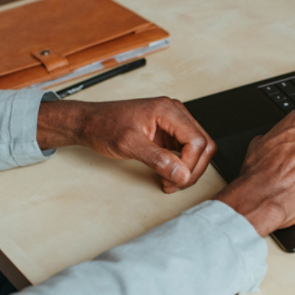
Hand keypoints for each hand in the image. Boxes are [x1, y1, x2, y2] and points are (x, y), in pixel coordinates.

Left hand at [37, 97, 216, 192]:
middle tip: (174, 184)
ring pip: (199, 149)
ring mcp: (173, 123)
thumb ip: (157, 159)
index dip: (189, 165)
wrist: (90, 123)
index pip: (197, 140)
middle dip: (193, 169)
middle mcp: (175, 113)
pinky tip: (168, 174)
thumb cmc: (104, 126)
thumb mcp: (128, 144)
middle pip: (204, 144)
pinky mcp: (169, 132)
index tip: (174, 179)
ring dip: (188, 169)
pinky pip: (187, 150)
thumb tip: (181, 173)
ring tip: (170, 182)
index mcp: (168, 110)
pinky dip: (182, 166)